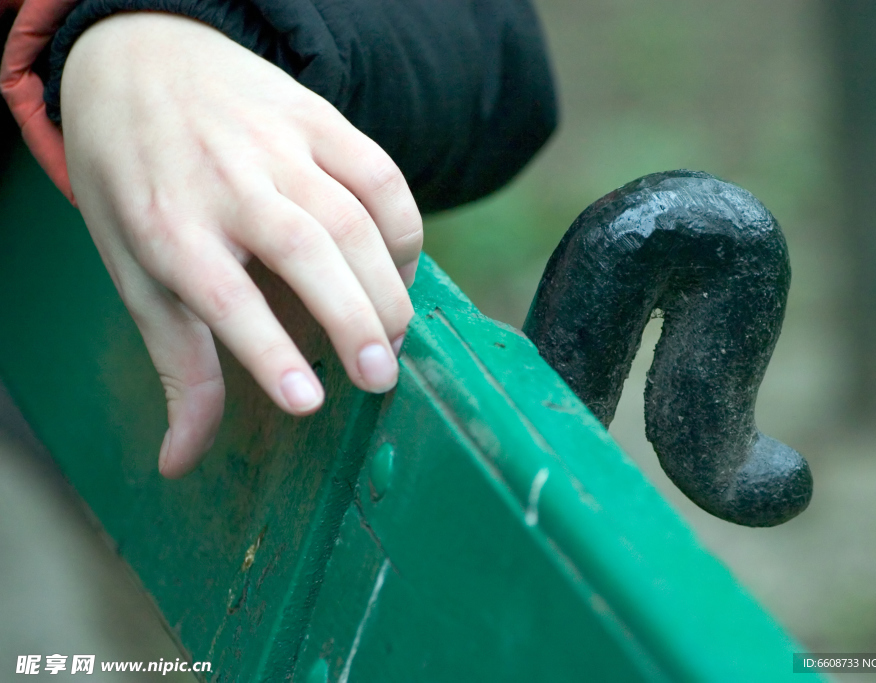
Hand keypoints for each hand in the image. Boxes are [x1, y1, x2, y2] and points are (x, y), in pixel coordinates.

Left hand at [61, 12, 421, 477]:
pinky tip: (400, 271)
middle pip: (306, 249)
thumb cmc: (134, 182)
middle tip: (381, 378)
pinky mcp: (319, 118)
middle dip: (354, 318)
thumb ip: (177, 365)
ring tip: (395, 339)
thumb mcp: (134, 271)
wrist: (139, 56)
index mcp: (165, 225)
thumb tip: (179, 462)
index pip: (223, 294)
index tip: (310, 402)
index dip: (270, 350)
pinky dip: (403, 229)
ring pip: (355, 214)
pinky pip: (381, 174)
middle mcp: (225, 179)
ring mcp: (277, 142)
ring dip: (387, 284)